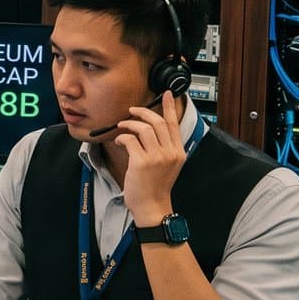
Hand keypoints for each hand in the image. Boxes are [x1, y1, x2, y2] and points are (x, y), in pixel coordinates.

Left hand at [115, 90, 186, 226]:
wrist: (152, 206)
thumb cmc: (155, 186)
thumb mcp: (166, 165)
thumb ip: (163, 147)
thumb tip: (148, 129)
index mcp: (178, 151)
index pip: (174, 124)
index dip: (169, 106)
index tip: (167, 93)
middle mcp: (170, 152)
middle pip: (157, 122)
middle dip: (142, 112)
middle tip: (131, 111)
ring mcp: (157, 157)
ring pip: (143, 128)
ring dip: (129, 124)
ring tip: (122, 127)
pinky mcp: (142, 162)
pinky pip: (130, 140)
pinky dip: (122, 137)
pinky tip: (119, 141)